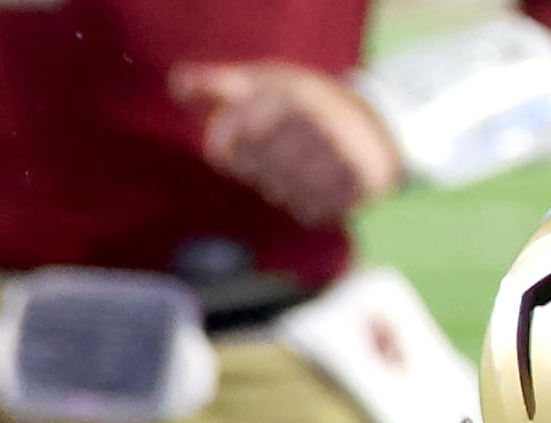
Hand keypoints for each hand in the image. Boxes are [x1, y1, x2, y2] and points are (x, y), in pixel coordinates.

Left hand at [169, 60, 402, 226]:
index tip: (226, 150)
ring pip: (284, 192)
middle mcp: (320, 119)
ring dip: (282, 188)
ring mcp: (343, 152)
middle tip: (273, 158)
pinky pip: (310, 211)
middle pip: (259, 168)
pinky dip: (305, 205)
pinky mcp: (360, 184)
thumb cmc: (302, 106)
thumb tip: (176, 84)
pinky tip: (314, 186)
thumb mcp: (260, 83)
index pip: (238, 132)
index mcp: (292, 92)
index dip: (223, 147)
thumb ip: (215, 84)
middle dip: (259, 170)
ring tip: (295, 169)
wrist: (375, 125)